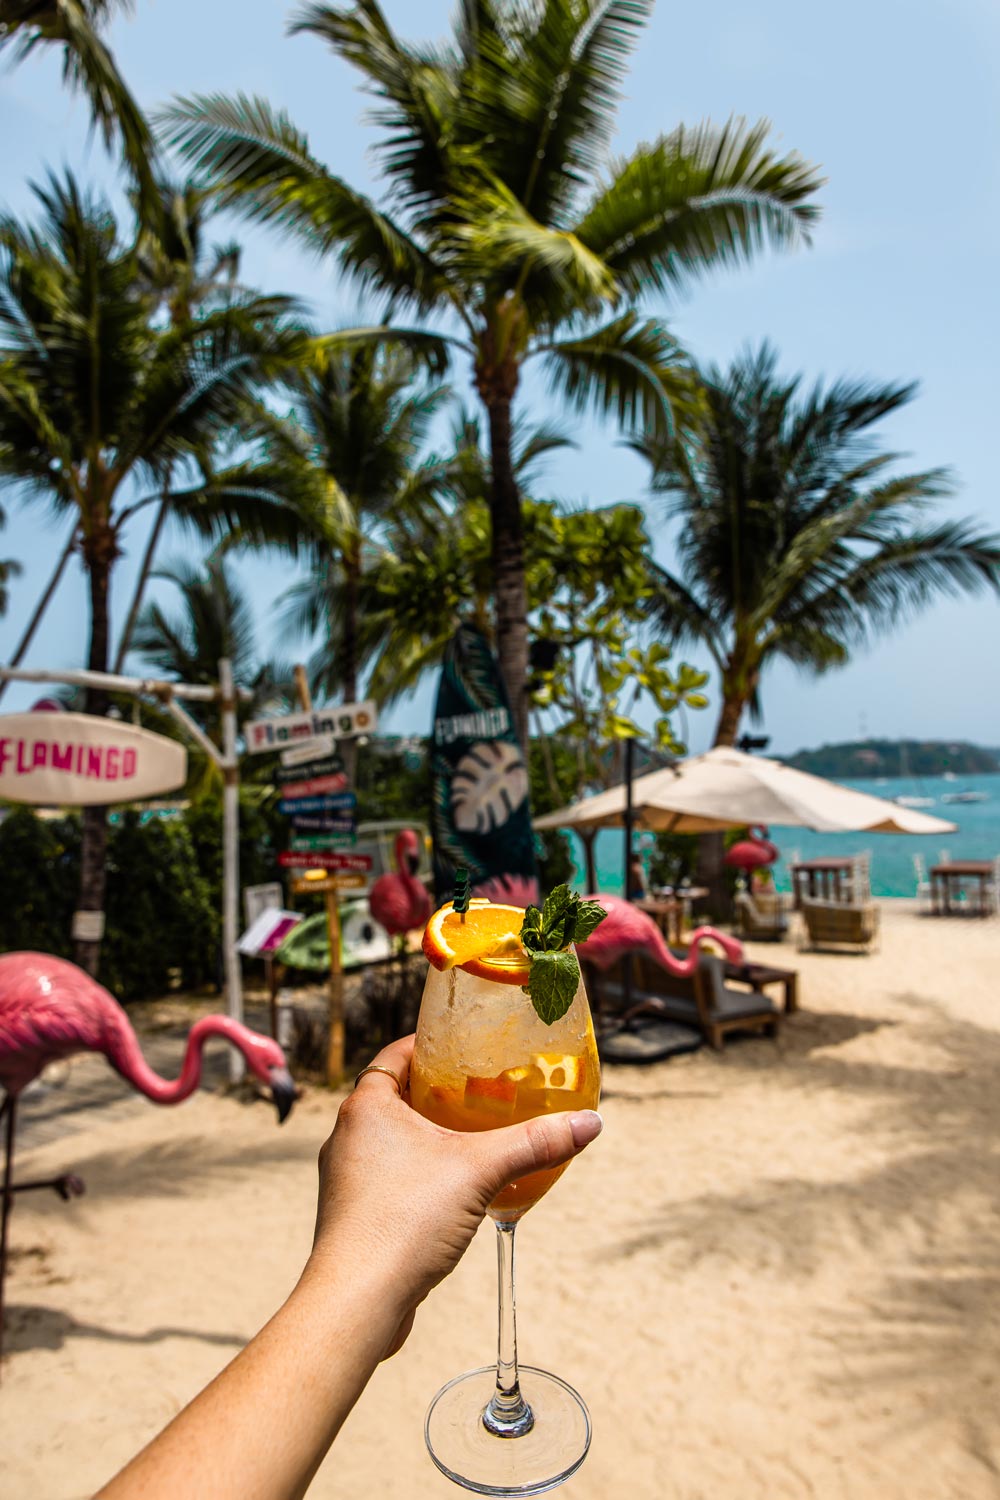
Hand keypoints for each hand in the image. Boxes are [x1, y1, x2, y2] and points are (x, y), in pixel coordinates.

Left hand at [303, 1035, 601, 1358]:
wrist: (357, 1301)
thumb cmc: (404, 1222)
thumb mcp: (480, 1172)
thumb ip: (534, 1143)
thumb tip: (589, 1122)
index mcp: (366, 1106)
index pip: (397, 1055)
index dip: (431, 1046)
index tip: (466, 1047)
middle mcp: (349, 1135)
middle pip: (398, 1096)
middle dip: (439, 1093)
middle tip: (483, 1092)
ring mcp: (347, 1178)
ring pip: (394, 1141)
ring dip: (430, 1136)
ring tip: (476, 1140)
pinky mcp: (355, 1215)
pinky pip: (392, 1178)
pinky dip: (422, 1174)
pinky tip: (456, 1191)